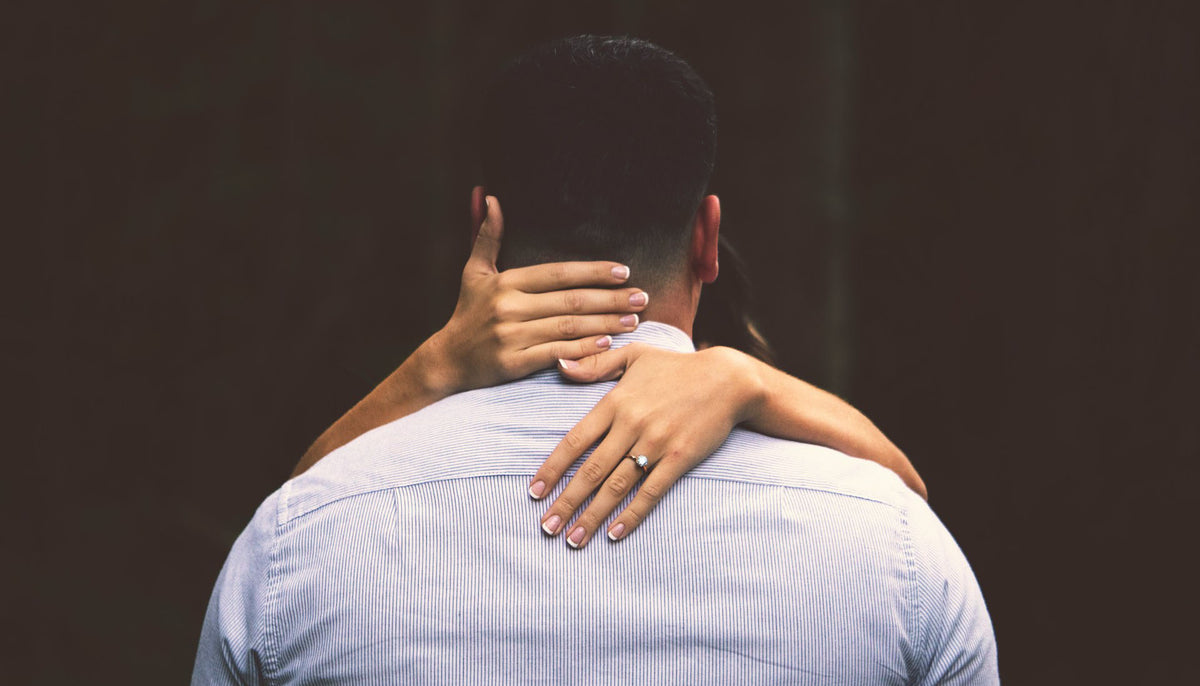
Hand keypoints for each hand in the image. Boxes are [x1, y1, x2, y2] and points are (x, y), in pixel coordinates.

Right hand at [419, 196, 650, 395]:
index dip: (592, 272)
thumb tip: (493, 199)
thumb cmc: (468, 313)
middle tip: (641, 297)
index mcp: (506, 283)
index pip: (558, 274)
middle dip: (610, 299)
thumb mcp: (475, 272)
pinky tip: (607, 342)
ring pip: (568, 327)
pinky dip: (583, 348)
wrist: (447, 360)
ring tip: (633, 320)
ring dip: (605, 323)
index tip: (623, 271)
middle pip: (570, 301)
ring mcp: (511, 336)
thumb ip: (488, 237)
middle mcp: (509, 307)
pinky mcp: (513, 363)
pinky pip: (557, 353)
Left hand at [528, 344, 763, 547]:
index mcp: (615, 402)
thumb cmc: (677, 367)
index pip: (574, 441)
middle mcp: (631, 425)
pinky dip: (631, 515)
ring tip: (573, 539)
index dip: (552, 469)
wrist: (728, 379)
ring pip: (616, 486)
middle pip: (590, 471)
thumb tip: (559, 367)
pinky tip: (614, 534)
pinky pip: (651, 492)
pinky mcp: (680, 459)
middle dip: (565, 502)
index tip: (534, 493)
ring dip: (592, 516)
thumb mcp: (634, 355)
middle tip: (546, 527)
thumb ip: (594, 365)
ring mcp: (656, 443)